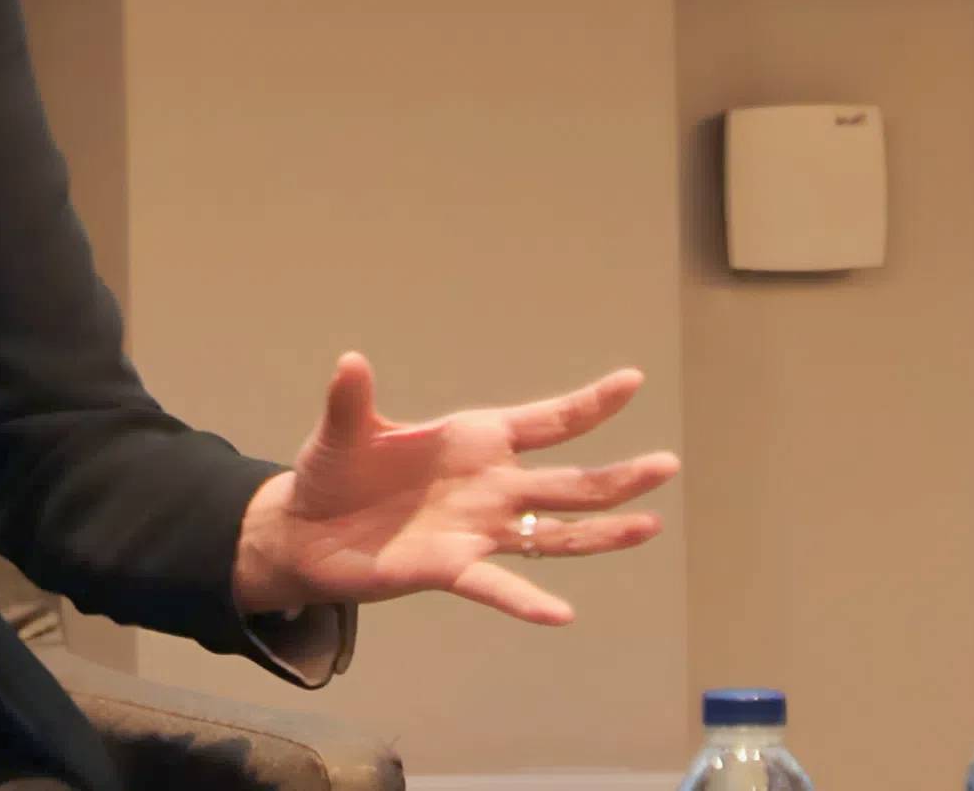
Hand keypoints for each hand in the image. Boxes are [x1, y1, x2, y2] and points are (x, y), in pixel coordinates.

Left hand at [234, 353, 679, 625]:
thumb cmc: (334, 471)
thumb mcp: (341, 431)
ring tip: (650, 526)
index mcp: (472, 440)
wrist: (305, 529)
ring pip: (554, 533)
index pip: (544, 421)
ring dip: (601, 533)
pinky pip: (498, 586)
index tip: (633, 382)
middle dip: (618, 475)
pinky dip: (526, 600)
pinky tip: (561, 613)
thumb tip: (350, 360)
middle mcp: (489, 486)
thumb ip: (350, 400)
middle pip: (568, 482)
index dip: (588, 404)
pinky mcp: (453, 567)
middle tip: (667, 464)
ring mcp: (478, 529)